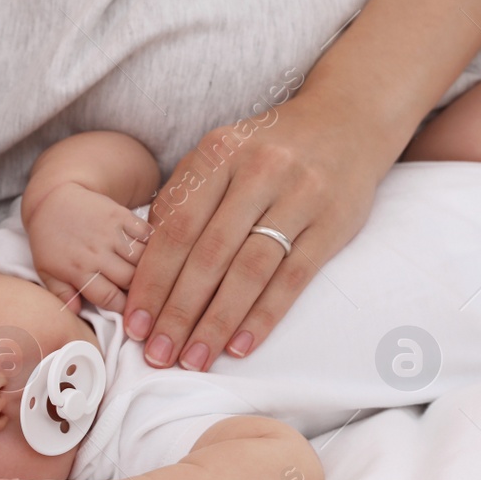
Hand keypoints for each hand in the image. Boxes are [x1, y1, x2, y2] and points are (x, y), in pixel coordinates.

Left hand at [23, 182, 153, 312]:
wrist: (52, 200)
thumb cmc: (50, 241)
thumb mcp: (47, 272)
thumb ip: (62, 294)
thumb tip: (76, 313)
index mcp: (78, 269)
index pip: (110, 298)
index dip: (125, 308)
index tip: (131, 312)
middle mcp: (96, 253)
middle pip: (131, 279)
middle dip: (140, 290)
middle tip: (143, 293)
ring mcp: (111, 233)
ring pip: (143, 258)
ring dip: (150, 268)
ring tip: (151, 274)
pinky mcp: (121, 215)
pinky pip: (146, 233)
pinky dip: (154, 244)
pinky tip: (155, 252)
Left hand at [121, 94, 394, 371]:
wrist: (345, 121)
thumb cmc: (269, 148)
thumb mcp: (222, 154)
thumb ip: (185, 198)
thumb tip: (145, 262)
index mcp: (219, 153)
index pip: (176, 227)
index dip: (152, 280)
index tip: (135, 324)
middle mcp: (257, 171)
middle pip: (208, 254)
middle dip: (178, 311)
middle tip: (158, 354)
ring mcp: (299, 196)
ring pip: (248, 271)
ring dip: (217, 322)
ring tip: (195, 358)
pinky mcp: (332, 223)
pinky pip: (292, 279)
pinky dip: (263, 316)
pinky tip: (240, 346)